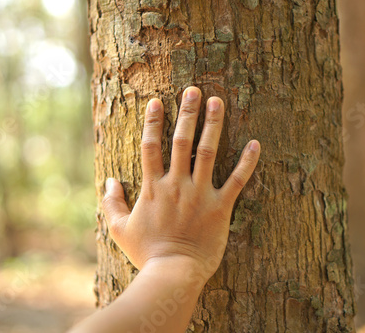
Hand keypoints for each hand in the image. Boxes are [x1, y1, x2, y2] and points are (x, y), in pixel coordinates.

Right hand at [102, 86, 259, 278]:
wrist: (173, 274)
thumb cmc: (146, 253)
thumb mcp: (119, 229)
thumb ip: (111, 204)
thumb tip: (109, 182)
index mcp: (154, 187)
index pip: (151, 146)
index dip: (153, 122)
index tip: (157, 102)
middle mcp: (177, 185)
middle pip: (181, 141)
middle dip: (186, 113)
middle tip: (192, 90)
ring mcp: (200, 194)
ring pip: (208, 152)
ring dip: (213, 125)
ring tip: (217, 101)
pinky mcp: (221, 207)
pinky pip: (237, 181)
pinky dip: (247, 162)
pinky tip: (256, 143)